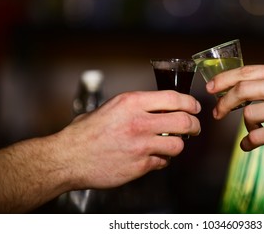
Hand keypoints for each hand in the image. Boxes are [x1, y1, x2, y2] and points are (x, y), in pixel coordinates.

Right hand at [61, 90, 201, 189]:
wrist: (69, 158)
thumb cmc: (86, 132)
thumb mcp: (111, 107)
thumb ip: (136, 106)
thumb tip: (158, 107)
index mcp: (132, 102)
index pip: (174, 98)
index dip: (190, 103)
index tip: (194, 107)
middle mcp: (140, 122)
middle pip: (184, 121)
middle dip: (194, 125)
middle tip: (193, 128)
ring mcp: (141, 145)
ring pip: (178, 145)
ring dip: (178, 145)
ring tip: (171, 144)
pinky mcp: (139, 165)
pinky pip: (163, 162)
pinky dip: (162, 160)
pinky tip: (154, 158)